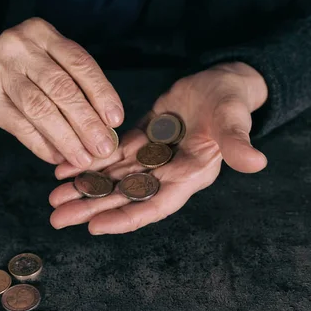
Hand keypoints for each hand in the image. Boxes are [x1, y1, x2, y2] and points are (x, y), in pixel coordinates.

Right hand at [0, 18, 123, 167]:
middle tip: (104, 147)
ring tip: (84, 158)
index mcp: (41, 33)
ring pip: (40, 109)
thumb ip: (75, 87)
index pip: (79, 63)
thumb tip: (106, 128)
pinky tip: (57, 158)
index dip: (101, 93)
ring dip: (67, 138)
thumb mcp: (47, 65)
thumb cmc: (22, 74)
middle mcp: (17, 45)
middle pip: (61, 87)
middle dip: (87, 122)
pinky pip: (20, 126)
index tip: (116, 120)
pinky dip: (42, 145)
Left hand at [48, 62, 268, 233]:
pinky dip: (89, 162)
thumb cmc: (230, 102)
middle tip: (58, 218)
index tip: (94, 227)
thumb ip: (237, 142)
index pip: (154, 204)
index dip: (125, 218)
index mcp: (189, 175)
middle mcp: (166, 173)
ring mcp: (151, 158)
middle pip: (124, 197)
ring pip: (113, 179)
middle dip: (92, 208)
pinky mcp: (141, 140)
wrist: (219, 83)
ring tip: (53, 198)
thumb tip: (256, 162)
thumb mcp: (233, 119)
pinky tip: (64, 169)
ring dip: (84, 188)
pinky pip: (112, 155)